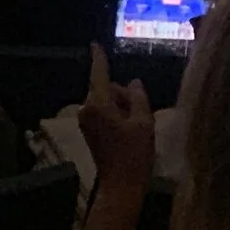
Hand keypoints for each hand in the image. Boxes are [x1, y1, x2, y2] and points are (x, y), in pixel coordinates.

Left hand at [78, 44, 154, 188]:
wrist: (121, 185)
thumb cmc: (134, 154)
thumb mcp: (143, 123)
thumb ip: (138, 98)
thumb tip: (133, 82)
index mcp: (98, 104)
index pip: (99, 75)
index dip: (99, 59)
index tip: (95, 44)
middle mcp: (87, 109)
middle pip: (106, 89)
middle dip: (123, 95)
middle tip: (142, 113)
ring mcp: (86, 121)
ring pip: (106, 101)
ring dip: (122, 106)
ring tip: (138, 126)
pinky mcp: (90, 131)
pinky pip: (103, 113)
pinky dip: (116, 115)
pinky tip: (130, 130)